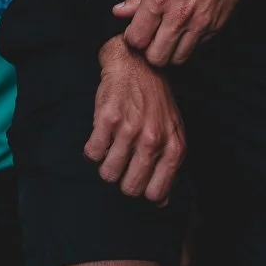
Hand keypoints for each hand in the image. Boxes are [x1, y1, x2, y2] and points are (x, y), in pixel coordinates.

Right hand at [84, 36, 186, 203]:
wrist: (136, 63)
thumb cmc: (155, 99)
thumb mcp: (173, 130)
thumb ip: (169, 166)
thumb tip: (161, 202)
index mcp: (173, 146)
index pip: (154, 194)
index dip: (142, 189)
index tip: (136, 175)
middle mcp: (153, 140)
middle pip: (129, 188)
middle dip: (122, 179)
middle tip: (121, 161)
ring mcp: (130, 129)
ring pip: (108, 174)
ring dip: (105, 164)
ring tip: (111, 147)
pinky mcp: (108, 119)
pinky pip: (92, 153)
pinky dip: (92, 149)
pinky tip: (101, 136)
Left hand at [114, 0, 260, 67]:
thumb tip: (121, 10)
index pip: (136, 39)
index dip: (133, 37)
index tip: (136, 31)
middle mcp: (178, 15)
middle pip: (156, 57)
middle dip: (149, 50)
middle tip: (151, 37)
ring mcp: (198, 23)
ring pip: (177, 59)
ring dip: (170, 51)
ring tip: (169, 35)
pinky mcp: (214, 27)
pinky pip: (196, 48)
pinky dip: (189, 43)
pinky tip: (186, 27)